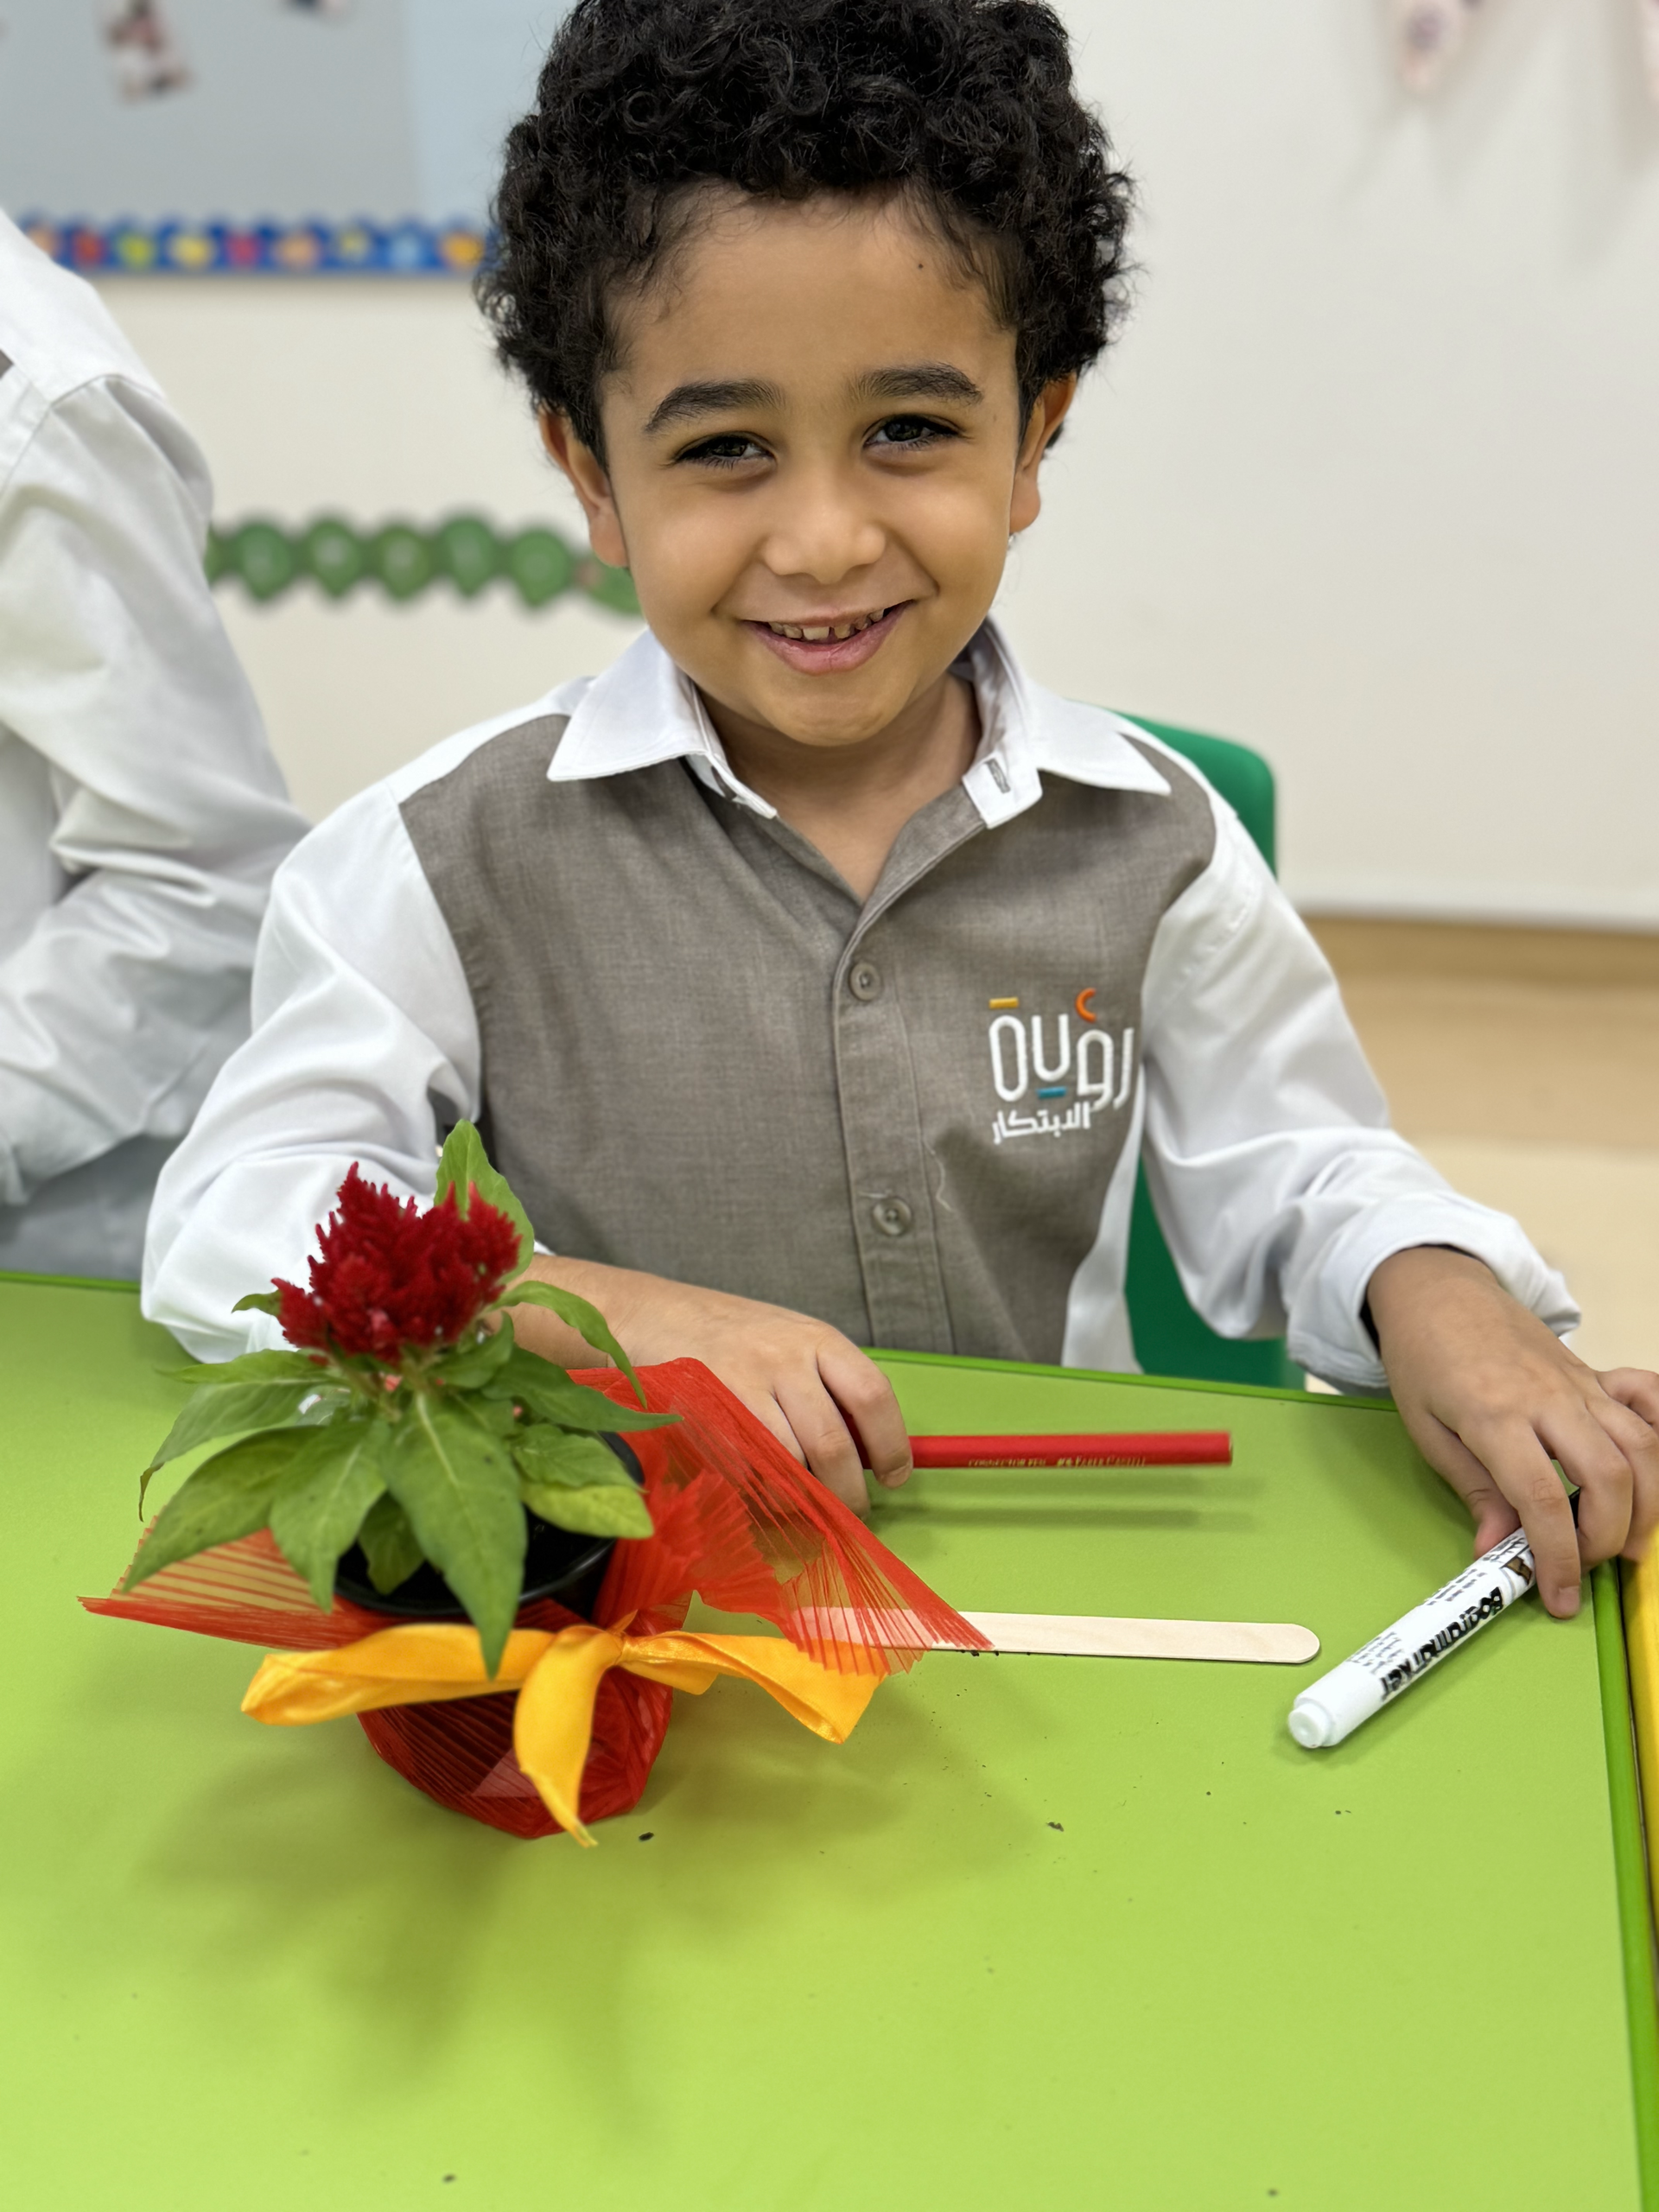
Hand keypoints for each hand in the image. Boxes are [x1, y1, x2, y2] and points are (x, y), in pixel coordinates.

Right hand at [507, 1255, 911, 1512]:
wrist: (659, 1316)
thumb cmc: (737, 1338)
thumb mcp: (793, 1343)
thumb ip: (831, 1386)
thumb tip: (874, 1452)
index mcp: (818, 1340)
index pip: (872, 1394)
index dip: (891, 1444)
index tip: (895, 1476)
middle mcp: (784, 1358)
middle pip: (832, 1442)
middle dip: (847, 1491)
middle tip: (850, 1510)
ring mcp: (741, 1384)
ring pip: (789, 1462)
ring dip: (803, 1499)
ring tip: (805, 1506)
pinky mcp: (705, 1412)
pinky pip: (742, 1468)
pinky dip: (759, 1492)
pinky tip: (762, 1492)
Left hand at [1366, 1247, 1658, 1617]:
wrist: (1439, 1292)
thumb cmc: (1425, 1358)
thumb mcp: (1427, 1430)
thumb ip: (1472, 1489)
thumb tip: (1496, 1550)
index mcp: (1496, 1416)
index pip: (1543, 1499)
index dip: (1558, 1557)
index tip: (1558, 1597)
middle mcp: (1550, 1399)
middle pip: (1610, 1478)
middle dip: (1607, 1538)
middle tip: (1583, 1566)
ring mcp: (1581, 1384)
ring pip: (1644, 1448)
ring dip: (1646, 1505)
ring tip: (1623, 1541)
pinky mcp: (1597, 1375)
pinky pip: (1650, 1404)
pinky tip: (1652, 1475)